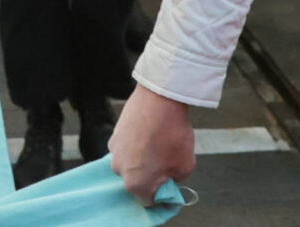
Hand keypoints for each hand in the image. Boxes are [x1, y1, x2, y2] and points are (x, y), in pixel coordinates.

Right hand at [110, 87, 196, 205]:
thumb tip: (168, 180)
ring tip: (159, 143)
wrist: (160, 98)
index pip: (150, 201)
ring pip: (132, 163)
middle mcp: (119, 170)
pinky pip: (128, 147)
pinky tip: (150, 133)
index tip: (173, 184)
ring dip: (143, 159)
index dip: (163, 195)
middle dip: (152, 176)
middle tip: (168, 161)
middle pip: (138, 181)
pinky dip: (137, 144)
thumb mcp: (185, 166)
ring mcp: (114, 151)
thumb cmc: (173, 135)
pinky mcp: (114, 134)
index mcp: (135, 184)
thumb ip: (175, 181)